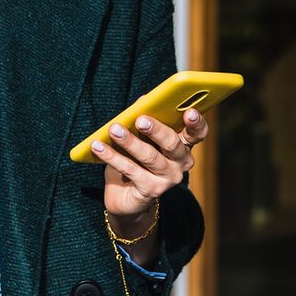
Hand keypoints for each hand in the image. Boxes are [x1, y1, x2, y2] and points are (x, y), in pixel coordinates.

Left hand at [94, 108, 209, 222]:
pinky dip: (112, 156)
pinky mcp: (151, 190)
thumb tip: (144, 99)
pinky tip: (98, 146)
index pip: (197, 133)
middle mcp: (181, 163)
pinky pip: (130, 170)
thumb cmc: (135, 159)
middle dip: (156, 130)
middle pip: (172, 144)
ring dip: (130, 142)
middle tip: (141, 120)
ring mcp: (168, 179)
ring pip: (150, 157)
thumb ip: (145, 118)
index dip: (196, 122)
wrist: (126, 196)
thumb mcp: (141, 137)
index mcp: (184, 145)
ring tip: (114, 129)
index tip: (189, 111)